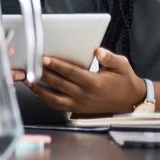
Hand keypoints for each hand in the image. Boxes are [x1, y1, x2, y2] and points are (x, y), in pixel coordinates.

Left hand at [28, 48, 145, 115]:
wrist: (130, 100)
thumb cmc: (124, 81)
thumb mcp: (122, 65)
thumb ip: (109, 57)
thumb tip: (98, 50)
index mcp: (94, 83)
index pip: (71, 73)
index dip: (56, 66)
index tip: (44, 59)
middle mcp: (84, 95)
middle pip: (59, 84)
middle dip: (43, 75)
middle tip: (30, 66)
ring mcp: (79, 104)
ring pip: (54, 99)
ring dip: (39, 90)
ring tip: (28, 80)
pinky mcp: (77, 109)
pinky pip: (58, 106)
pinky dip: (45, 99)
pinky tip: (38, 91)